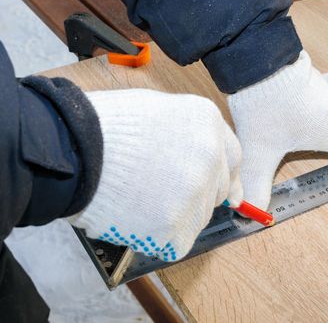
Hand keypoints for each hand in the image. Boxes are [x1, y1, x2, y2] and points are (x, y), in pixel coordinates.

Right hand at [68, 89, 242, 260]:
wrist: (71, 149)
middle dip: (196, 194)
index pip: (232, 159)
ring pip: (199, 217)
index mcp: (208, 124)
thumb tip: (220, 173)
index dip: (222, 175)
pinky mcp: (175, 228)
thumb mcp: (159, 110)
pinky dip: (161, 237)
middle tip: (162, 192)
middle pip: (218, 190)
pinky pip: (178, 241)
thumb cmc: (107, 126)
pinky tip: (138, 219)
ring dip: (177, 215)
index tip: (220, 189)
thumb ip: (194, 137)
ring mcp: (195, 194)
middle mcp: (210, 157)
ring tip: (141, 200)